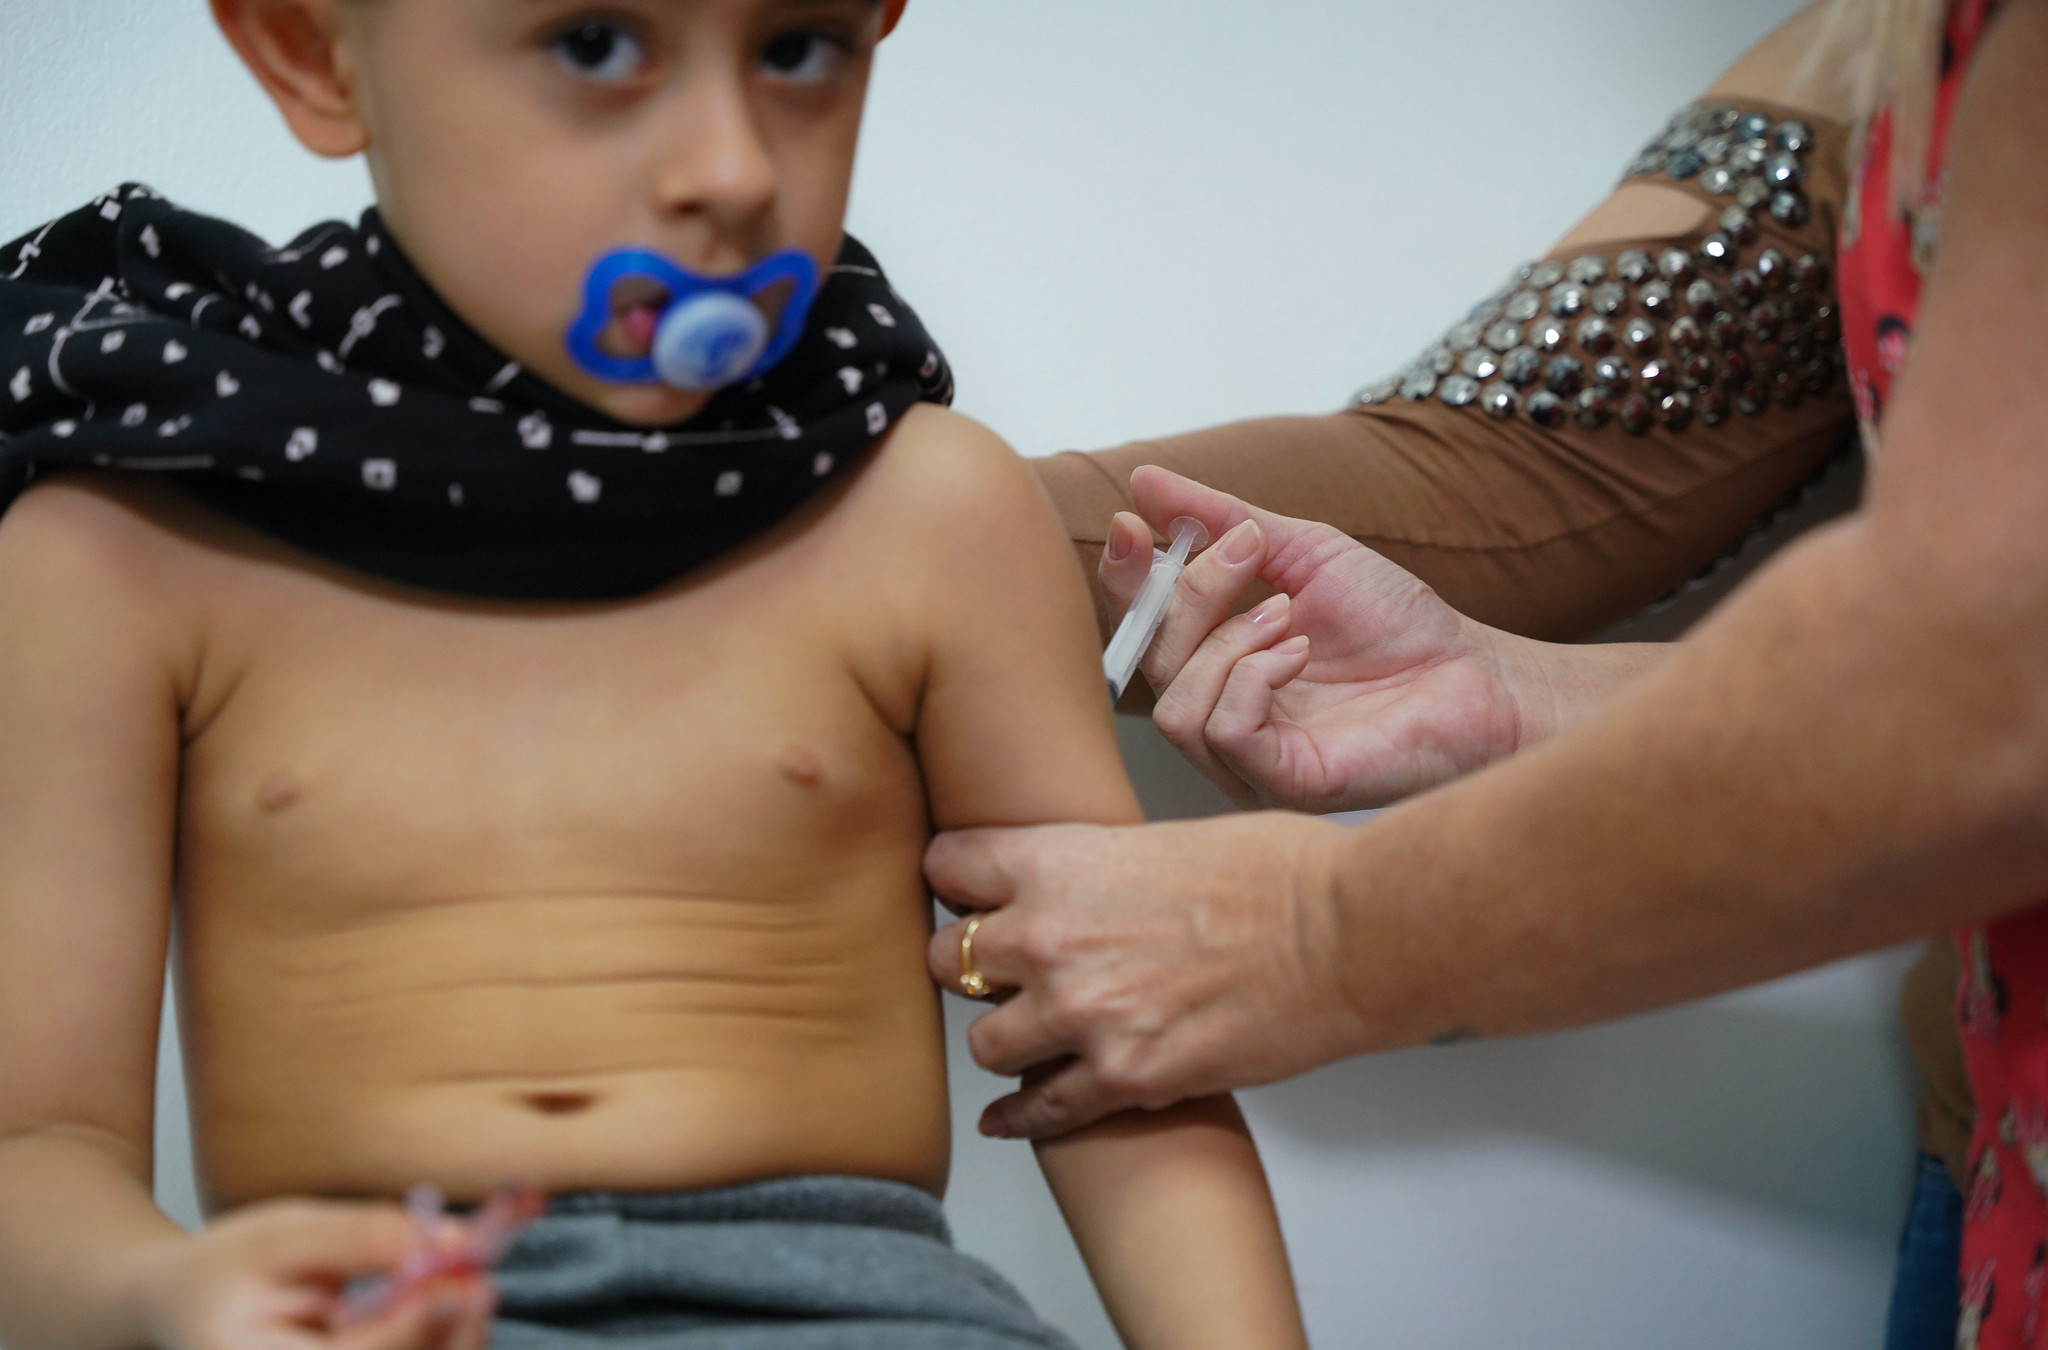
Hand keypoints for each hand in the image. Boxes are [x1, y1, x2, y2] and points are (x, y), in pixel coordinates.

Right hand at [138, 1198, 493, 1349]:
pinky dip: (439, 1339)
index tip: (461, 1282)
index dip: (414, 1324)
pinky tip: (447, 1305)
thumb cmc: (228, 1267)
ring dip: (453, 1337)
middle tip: (480, 1284)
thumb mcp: (281, 1234)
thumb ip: (359, 1238)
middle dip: (447, 1334)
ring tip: (468, 1287)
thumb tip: (445, 1240)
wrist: (183, 1307)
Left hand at [927, 811, 1359, 1139]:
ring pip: (984, 1041)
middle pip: (949, 959)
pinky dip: (1023, 1117)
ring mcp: (1082, 1015)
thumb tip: (1084, 889)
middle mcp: (1052, 937)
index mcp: (1061, 861)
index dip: (955, 879)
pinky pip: (1038, 1112)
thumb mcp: (1164, 839)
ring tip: (1033, 1033)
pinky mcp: (1123, 1079)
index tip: (960, 891)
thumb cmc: (1281, 875)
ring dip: (1007, 1037)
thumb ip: (1099, 869)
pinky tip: (1011, 1118)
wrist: (1348, 936)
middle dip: (971, 964)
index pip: (950, 865)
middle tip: (995, 970)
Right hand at [1098, 466, 1532, 812]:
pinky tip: (1299, 654)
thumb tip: (1146, 481)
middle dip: (1189, 593)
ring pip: (1174, 704)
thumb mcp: (1302, 551)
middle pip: (1149, 661)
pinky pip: (1222, 732)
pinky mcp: (1278, 781)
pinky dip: (1253, 678)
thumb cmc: (1399, 625)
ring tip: (1288, 617)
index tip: (1132, 526)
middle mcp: (1219, 715)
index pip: (1140, 631)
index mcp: (1216, 665)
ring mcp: (1244, 758)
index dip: (1125, 580)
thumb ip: (1223, 520)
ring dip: (1225, 641)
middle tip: (1248, 555)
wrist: (1476, 675)